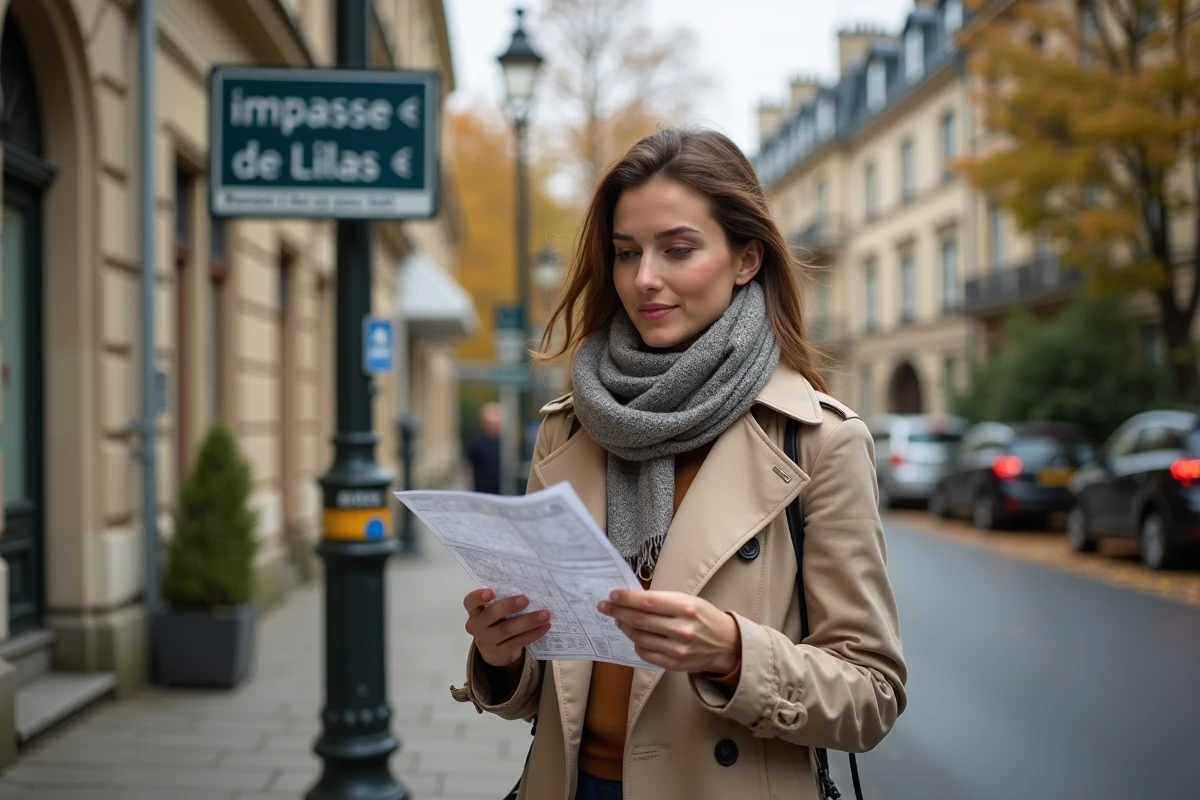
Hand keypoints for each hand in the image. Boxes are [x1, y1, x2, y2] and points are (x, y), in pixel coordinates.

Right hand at [464, 588, 551, 667]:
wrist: (494, 650)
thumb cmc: (497, 620)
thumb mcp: (494, 610)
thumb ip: (502, 599)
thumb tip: (528, 586)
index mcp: (474, 611)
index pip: (470, 602)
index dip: (478, 597)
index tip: (491, 591)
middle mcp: (477, 626)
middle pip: (490, 615)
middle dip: (508, 606)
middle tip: (525, 599)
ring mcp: (487, 641)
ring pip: (507, 630)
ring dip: (527, 621)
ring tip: (544, 614)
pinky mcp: (499, 653)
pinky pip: (517, 642)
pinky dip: (533, 634)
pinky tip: (544, 627)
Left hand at [598, 590, 739, 673]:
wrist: (726, 645)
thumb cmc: (704, 618)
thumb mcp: (689, 601)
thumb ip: (663, 600)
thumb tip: (632, 598)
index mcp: (686, 608)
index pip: (648, 602)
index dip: (626, 598)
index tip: (612, 595)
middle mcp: (681, 629)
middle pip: (639, 620)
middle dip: (617, 611)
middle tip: (604, 606)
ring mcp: (677, 649)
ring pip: (639, 637)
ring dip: (624, 627)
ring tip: (618, 619)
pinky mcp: (673, 664)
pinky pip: (645, 653)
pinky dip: (636, 643)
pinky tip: (635, 636)